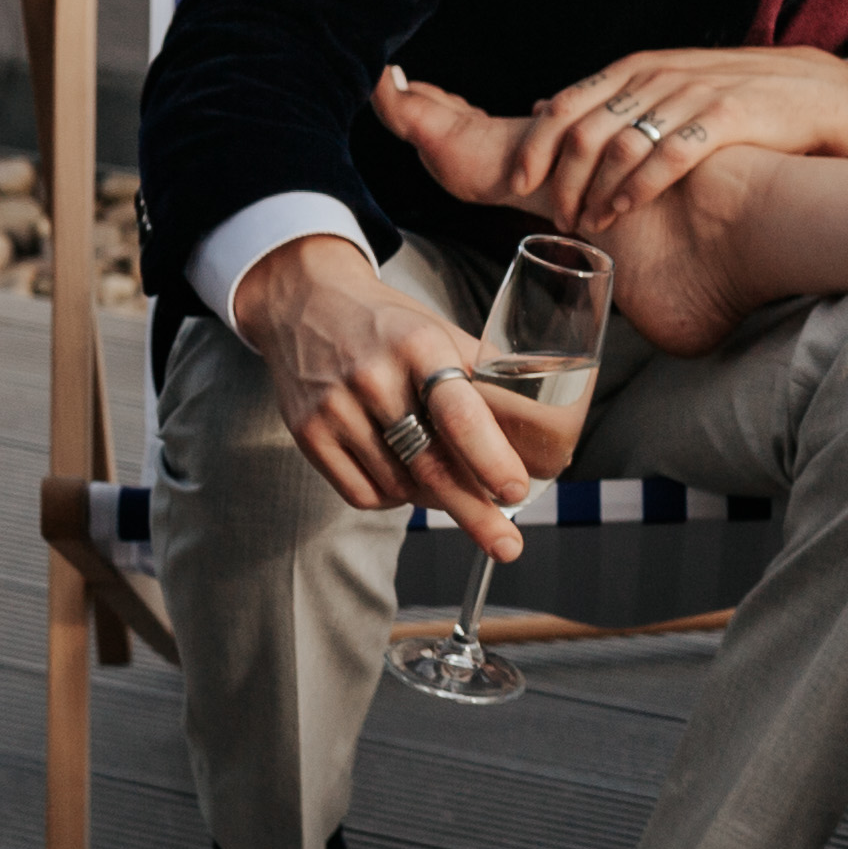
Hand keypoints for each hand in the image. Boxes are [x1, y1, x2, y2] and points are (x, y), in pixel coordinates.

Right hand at [237, 233, 537, 558]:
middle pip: (431, 464)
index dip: (489, 457)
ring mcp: (336, 408)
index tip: (515, 491)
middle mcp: (374, 378)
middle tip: (507, 545)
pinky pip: (363, 493)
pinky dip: (393, 498)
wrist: (305, 303)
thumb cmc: (389, 326)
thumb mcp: (439, 331)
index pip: (458, 413)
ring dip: (434, 499)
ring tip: (449, 484)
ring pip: (400, 486)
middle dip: (475, 513)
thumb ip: (482, 379)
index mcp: (420, 346)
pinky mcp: (308, 433)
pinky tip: (404, 477)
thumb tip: (543, 436)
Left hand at [492, 43, 847, 234]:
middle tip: (557, 218)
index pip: (565, 105)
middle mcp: (656, 77)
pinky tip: (624, 211)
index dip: (534, 147)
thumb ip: (613, 99)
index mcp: (636, 68)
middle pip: (583, 131)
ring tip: (587, 224)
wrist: (816, 90)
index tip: (518, 184)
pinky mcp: (726, 117)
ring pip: (618, 147)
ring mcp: (690, 95)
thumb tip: (545, 109)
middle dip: (560, 182)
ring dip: (594, 193)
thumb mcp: (669, 85)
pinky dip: (637, 188)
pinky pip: (666, 156)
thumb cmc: (737, 95)